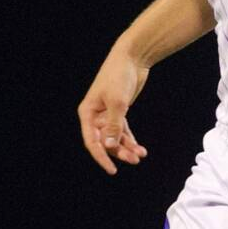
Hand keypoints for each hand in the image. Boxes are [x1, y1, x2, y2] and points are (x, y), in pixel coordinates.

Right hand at [77, 48, 150, 174]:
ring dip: (127, 147)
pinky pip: (122, 131)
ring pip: (115, 137)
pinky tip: (140, 149)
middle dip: (119, 152)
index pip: (92, 141)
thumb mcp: (118, 103)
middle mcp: (94, 115)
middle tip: (134, 160)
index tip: (112, 170)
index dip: (101, 157)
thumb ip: (114, 125)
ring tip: (140, 155)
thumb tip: (108, 146)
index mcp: (87, 113)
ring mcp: (107, 114)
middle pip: (105, 141)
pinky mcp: (119, 111)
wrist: (132, 58)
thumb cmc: (119, 77)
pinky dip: (130, 140)